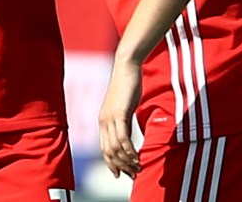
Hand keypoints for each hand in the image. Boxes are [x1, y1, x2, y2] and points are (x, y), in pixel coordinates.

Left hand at [99, 56, 141, 178]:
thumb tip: (128, 137)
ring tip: (138, 167)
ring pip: (116, 148)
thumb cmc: (127, 85)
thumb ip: (124, 122)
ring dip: (127, 161)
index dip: (112, 164)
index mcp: (103, 121)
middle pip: (109, 152)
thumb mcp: (125, 108)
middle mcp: (103, 121)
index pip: (105, 149)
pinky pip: (123, 138)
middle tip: (133, 174)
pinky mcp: (119, 113)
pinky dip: (130, 150)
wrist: (126, 66)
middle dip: (121, 166)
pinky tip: (137, 156)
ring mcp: (110, 118)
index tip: (122, 174)